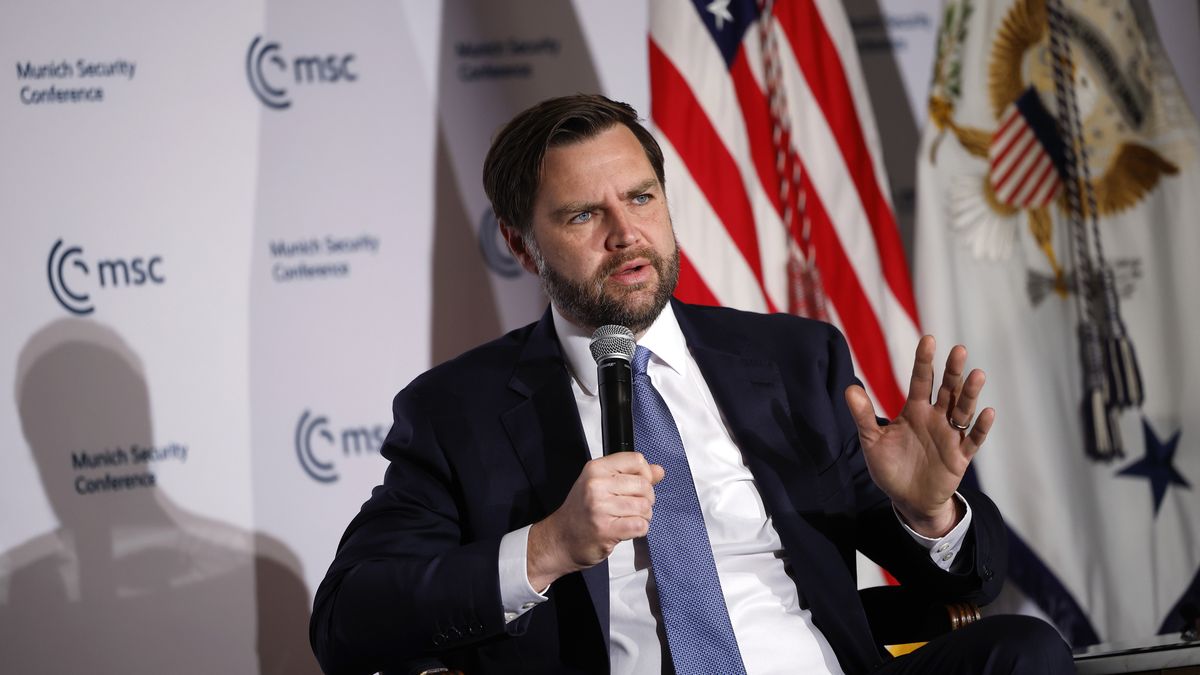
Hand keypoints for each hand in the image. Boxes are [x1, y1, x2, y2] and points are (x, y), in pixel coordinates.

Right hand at [526, 452, 664, 588]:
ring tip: (628, 519)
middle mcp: (596, 485)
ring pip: (644, 507)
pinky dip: (639, 529)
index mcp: (596, 469)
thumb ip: (632, 476)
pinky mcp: (606, 530)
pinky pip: (640, 525)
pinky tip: (626, 529)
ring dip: (643, 517)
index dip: (645, 474)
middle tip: (632, 508)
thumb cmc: (580, 512)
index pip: (636, 460)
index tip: (638, 485)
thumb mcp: (601, 485)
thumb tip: (658, 470)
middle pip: (644, 485)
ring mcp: (600, 508)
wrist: (559, 540)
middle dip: (646, 499)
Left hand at [844, 335, 993, 536]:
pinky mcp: (960, 456)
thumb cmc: (890, 467)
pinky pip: (973, 439)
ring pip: (963, 410)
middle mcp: (935, 418)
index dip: (924, 361)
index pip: (921, 380)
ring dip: (970, 394)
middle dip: (952, 371)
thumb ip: (863, 416)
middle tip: (959, 350)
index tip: (929, 339)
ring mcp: (950, 436)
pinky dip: (981, 428)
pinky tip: (987, 412)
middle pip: (946, 389)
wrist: (907, 500)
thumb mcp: (872, 441)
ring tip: (977, 374)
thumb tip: (849, 388)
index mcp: (914, 411)